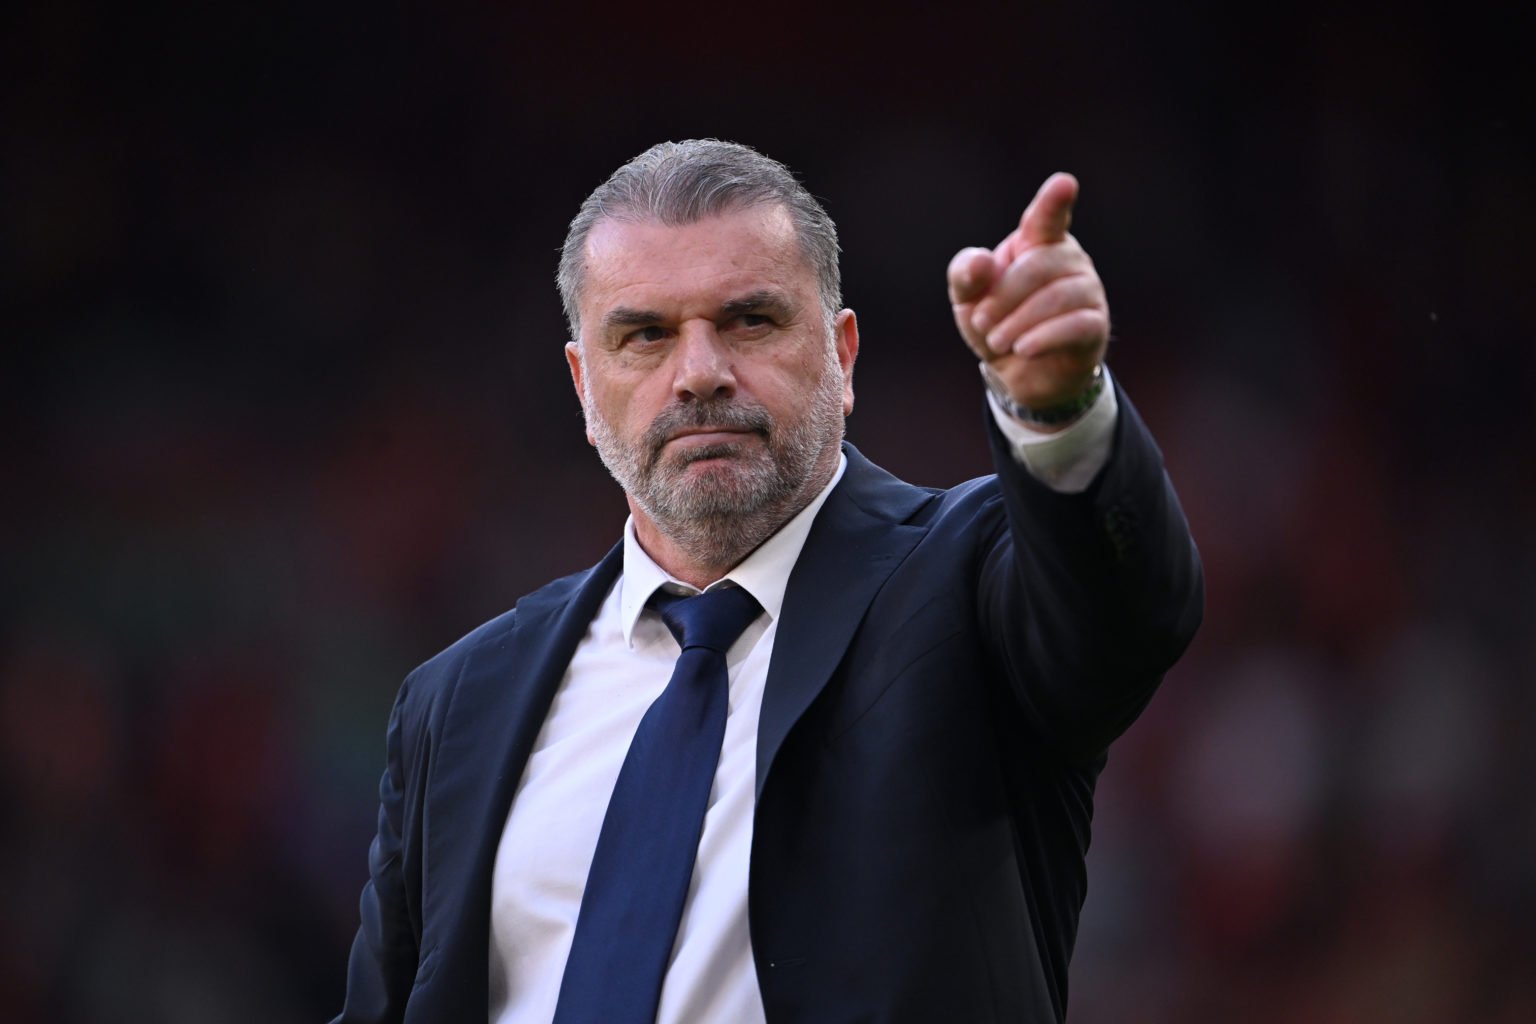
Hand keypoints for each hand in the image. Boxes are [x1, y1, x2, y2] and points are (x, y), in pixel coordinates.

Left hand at [947, 172, 1108, 412]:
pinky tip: (1024, 349)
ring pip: (1059, 296)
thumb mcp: (968, 298)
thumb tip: (981, 262)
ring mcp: (1088, 291)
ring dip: (1019, 322)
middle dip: (1004, 296)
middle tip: (981, 322)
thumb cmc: (995, 321)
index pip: (1047, 218)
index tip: (1064, 183)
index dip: (1054, 201)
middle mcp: (1069, 260)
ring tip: (997, 341)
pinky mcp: (1096, 326)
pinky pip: (1076, 325)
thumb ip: (965, 274)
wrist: (1018, 372)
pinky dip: (1044, 338)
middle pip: (1040, 265)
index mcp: (1038, 243)